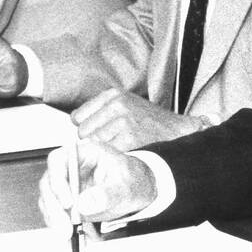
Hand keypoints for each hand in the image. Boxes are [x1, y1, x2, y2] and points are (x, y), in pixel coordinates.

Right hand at [37, 140, 156, 227]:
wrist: (136, 190)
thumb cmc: (132, 180)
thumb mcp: (125, 186)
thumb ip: (107, 194)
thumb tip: (84, 204)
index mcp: (84, 153)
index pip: (58, 160)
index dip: (57, 180)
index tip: (68, 203)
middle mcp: (71, 167)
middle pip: (49, 181)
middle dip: (53, 205)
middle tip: (64, 224)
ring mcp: (67, 184)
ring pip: (48, 198)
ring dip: (53, 216)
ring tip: (66, 232)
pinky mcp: (67, 201)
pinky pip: (54, 211)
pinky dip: (57, 222)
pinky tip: (66, 232)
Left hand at [71, 89, 202, 151]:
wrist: (178, 131)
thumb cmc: (149, 122)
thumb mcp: (125, 106)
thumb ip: (101, 111)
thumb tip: (73, 123)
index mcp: (113, 94)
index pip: (78, 117)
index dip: (85, 129)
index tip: (97, 134)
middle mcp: (117, 104)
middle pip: (82, 132)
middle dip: (92, 141)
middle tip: (111, 143)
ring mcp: (123, 121)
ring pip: (93, 144)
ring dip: (103, 151)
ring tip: (120, 147)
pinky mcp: (130, 137)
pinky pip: (107, 153)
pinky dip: (113, 157)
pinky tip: (125, 153)